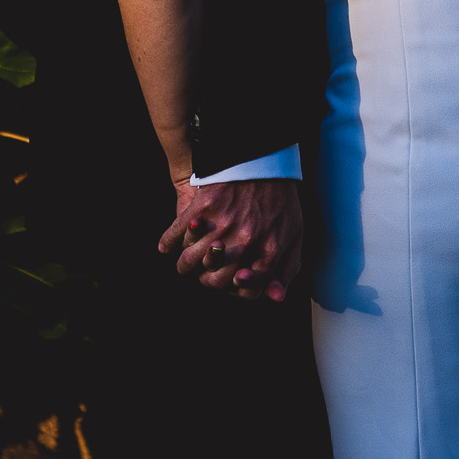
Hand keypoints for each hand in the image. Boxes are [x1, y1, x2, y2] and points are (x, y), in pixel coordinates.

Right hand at [159, 177, 302, 302]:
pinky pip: (178, 231)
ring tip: (183, 263)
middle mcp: (244, 242)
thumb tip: (274, 299)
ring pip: (190, 260)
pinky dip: (168, 241)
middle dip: (207, 281)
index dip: (235, 290)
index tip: (229, 281)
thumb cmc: (281, 201)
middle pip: (214, 280)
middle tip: (202, 274)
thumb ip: (286, 270)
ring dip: (184, 265)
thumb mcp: (294, 236)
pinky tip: (164, 246)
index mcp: (268, 252)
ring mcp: (222, 225)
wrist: (265, 160)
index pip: (245, 291)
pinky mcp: (204, 206)